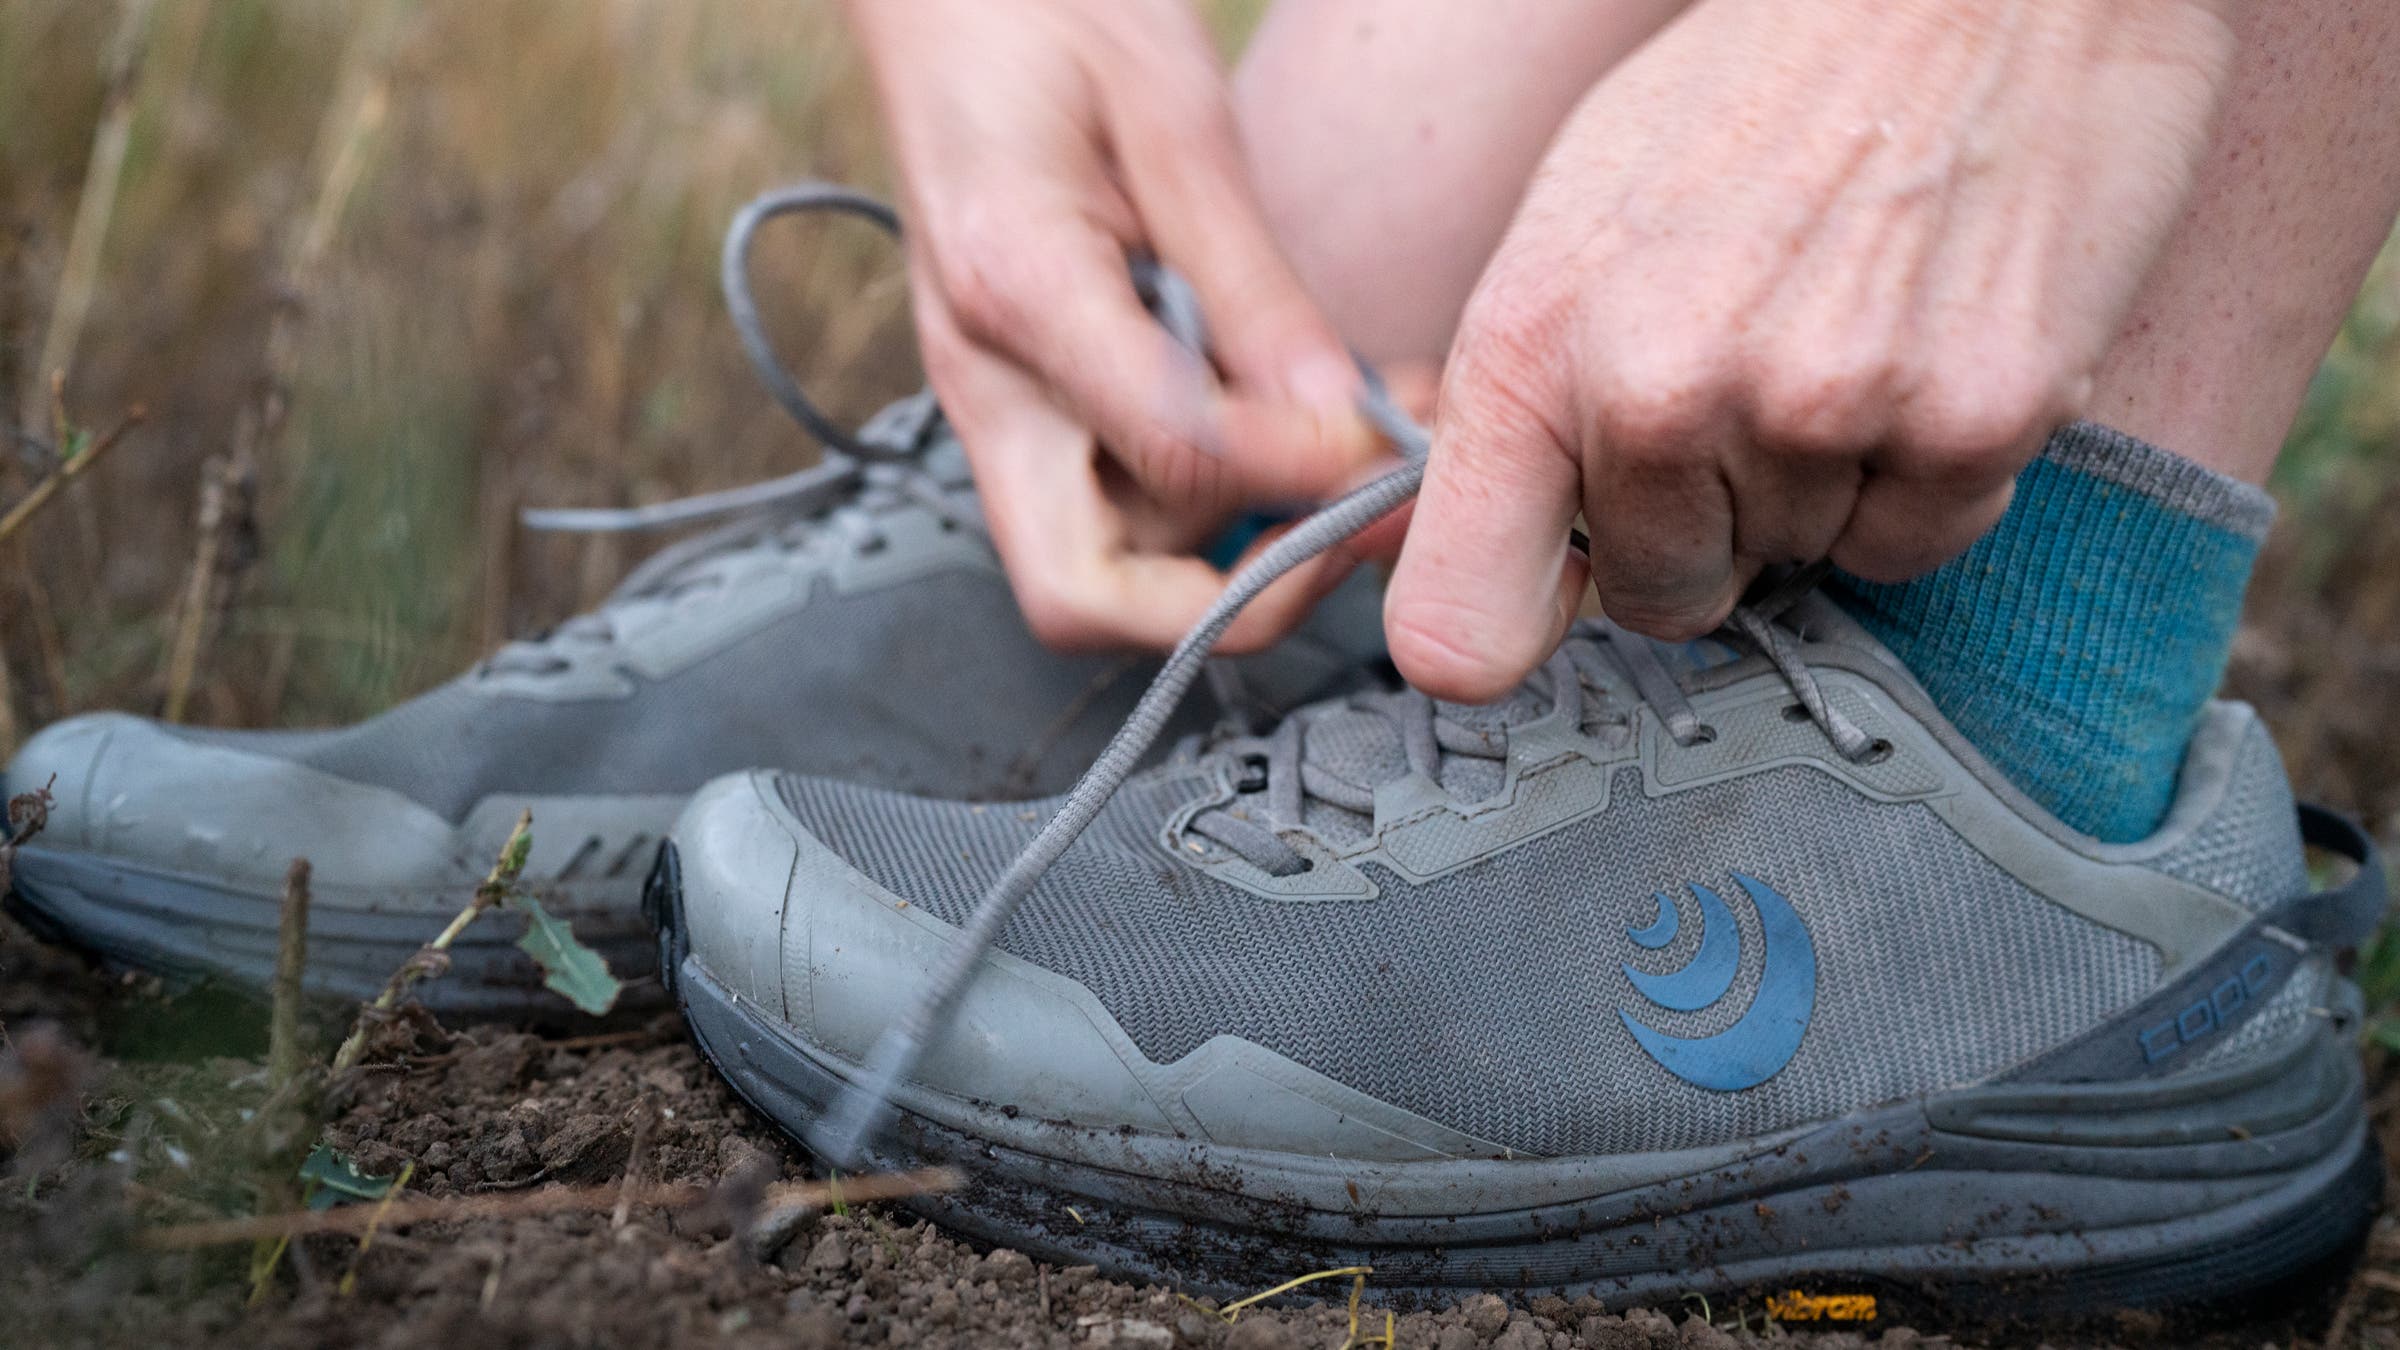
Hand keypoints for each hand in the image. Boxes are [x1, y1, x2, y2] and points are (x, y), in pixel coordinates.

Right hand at [844, 0, 1389, 650]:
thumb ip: (1250, 287)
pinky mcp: (1037, 404)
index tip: (1378, 447)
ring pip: (1117, 560)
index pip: (1166, 454)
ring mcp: (1004, 406)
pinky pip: (1133, 492)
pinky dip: (1228, 484)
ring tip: (1361, 434)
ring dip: (1248, 533)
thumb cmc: (1042, 17)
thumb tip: (1336, 422)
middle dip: (1224, 601)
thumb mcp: (1174, 122)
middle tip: (1342, 535)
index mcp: (1012, 291)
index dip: (1293, 474)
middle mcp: (987, 382)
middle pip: (1079, 595)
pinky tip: (1303, 412)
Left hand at [1386, 0, 2239, 698]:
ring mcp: (1821, 409)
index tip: (1559, 585)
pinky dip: (1925, 475)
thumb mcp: (1577, 216)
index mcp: (1535, 342)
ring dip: (1820, 482)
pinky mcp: (1972, 419)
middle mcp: (1664, 391)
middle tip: (1753, 378)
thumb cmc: (1766, 86)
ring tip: (1844, 324)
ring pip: (1799, 564)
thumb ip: (1531, 396)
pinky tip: (1921, 348)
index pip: (1455, 630)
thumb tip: (1510, 542)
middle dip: (1705, 522)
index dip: (1513, 625)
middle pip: (1663, 599)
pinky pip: (1918, 542)